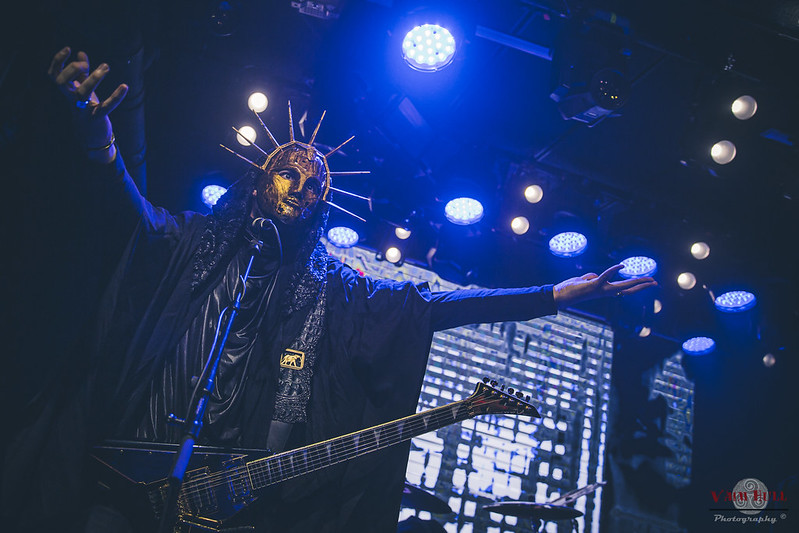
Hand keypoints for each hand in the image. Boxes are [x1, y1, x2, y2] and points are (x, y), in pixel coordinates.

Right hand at [48, 46, 127, 162]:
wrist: (93, 136)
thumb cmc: (87, 109)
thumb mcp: (84, 90)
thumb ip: (82, 72)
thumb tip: (81, 53)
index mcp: (67, 91)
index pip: (54, 75)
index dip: (57, 61)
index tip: (68, 48)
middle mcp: (72, 100)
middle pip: (63, 83)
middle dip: (73, 69)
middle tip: (86, 63)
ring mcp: (83, 110)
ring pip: (83, 93)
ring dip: (94, 78)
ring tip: (106, 66)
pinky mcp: (97, 118)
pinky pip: (106, 107)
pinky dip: (115, 97)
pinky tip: (124, 86)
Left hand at [553, 264, 656, 308]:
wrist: (560, 296)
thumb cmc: (572, 288)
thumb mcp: (585, 281)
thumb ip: (592, 277)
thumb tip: (595, 275)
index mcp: (606, 291)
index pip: (625, 289)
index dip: (637, 286)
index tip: (649, 283)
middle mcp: (606, 292)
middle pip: (628, 289)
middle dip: (642, 286)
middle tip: (655, 282)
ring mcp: (601, 289)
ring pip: (622, 286)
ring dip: (636, 281)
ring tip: (648, 279)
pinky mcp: (593, 285)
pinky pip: (605, 277)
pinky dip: (612, 271)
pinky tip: (621, 266)